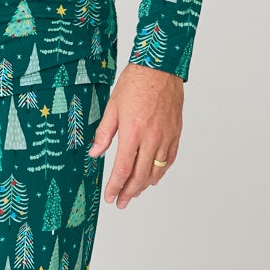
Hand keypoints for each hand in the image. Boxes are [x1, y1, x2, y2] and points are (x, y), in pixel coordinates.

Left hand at [87, 63, 182, 207]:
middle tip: (121, 202)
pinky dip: (161, 172)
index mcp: (133, 132)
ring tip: (134, 192)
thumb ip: (104, 133)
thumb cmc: (135, 83)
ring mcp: (166, 137)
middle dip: (129, 192)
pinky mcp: (175, 133)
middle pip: (140, 175)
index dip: (115, 186)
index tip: (110, 197)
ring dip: (144, 185)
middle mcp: (152, 138)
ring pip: (157, 171)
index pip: (123, 168)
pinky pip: (170, 159)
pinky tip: (153, 177)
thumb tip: (94, 153)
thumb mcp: (113, 107)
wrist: (160, 67)